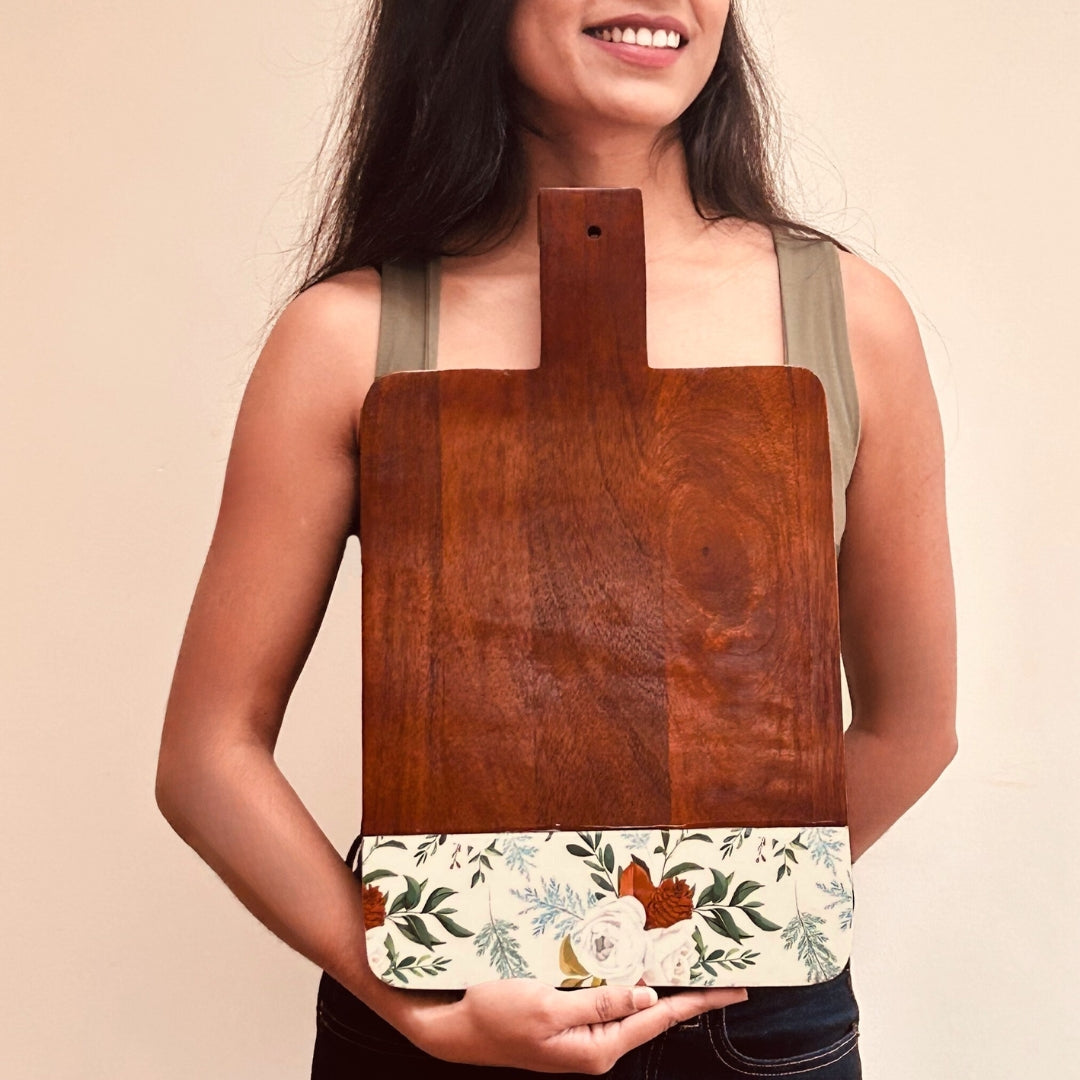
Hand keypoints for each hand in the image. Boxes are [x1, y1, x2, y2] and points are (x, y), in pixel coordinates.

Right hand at [388, 978, 747, 1072]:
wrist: (452, 1025)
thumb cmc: (495, 1017)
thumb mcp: (548, 1008)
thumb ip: (598, 1003)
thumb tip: (644, 993)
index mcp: (596, 1049)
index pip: (658, 1017)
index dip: (698, 1002)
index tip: (733, 991)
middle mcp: (595, 1044)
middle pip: (652, 1010)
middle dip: (685, 990)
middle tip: (721, 971)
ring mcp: (582, 1031)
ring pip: (629, 999)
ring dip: (655, 978)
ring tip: (686, 960)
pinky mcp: (568, 1015)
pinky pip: (605, 993)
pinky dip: (624, 975)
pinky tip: (634, 961)